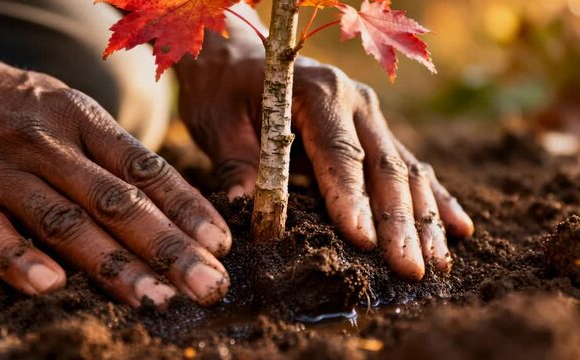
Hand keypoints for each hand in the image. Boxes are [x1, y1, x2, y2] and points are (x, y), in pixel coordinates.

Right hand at [0, 35, 230, 306]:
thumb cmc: (23, 107)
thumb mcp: (74, 112)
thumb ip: (115, 157)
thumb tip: (172, 210)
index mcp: (83, 120)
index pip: (145, 168)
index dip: (187, 207)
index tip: (220, 244)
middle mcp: (48, 143)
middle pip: (116, 201)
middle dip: (167, 247)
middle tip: (206, 285)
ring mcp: (0, 170)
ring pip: (62, 221)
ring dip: (111, 264)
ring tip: (154, 298)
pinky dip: (16, 259)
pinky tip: (51, 286)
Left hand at [176, 49, 473, 279]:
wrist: (242, 60)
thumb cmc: (227, 90)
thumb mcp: (218, 121)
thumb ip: (235, 162)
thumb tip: (248, 207)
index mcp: (318, 93)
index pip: (341, 153)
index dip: (353, 199)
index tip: (363, 242)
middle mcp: (355, 102)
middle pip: (384, 167)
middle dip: (399, 223)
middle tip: (410, 270)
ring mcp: (371, 116)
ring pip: (406, 172)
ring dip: (424, 219)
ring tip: (439, 263)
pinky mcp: (375, 132)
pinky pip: (411, 167)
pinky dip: (436, 199)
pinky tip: (460, 228)